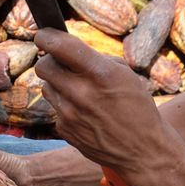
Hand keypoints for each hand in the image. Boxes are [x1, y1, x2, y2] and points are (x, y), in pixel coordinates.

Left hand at [33, 29, 173, 181]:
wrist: (142, 150)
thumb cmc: (137, 107)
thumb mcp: (125, 75)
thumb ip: (96, 60)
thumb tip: (67, 51)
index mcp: (102, 74)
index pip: (61, 47)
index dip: (46, 37)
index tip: (42, 35)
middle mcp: (82, 93)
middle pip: (43, 67)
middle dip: (49, 61)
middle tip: (61, 63)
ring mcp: (70, 114)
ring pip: (47, 87)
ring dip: (58, 84)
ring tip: (80, 92)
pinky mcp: (64, 130)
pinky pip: (55, 109)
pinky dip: (65, 107)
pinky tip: (85, 114)